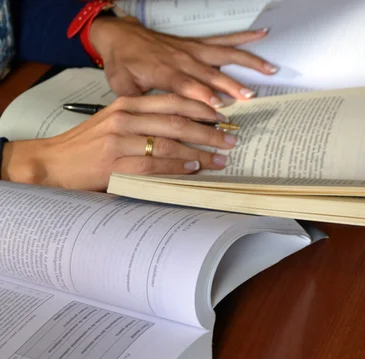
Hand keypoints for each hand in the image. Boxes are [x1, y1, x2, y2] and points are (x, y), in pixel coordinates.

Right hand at [1, 94, 237, 190]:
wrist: (51, 162)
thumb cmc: (86, 145)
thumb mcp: (114, 123)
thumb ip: (143, 121)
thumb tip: (182, 129)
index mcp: (127, 105)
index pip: (171, 101)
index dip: (200, 108)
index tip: (222, 115)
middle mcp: (125, 118)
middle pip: (176, 121)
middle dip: (208, 130)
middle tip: (230, 138)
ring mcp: (119, 141)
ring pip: (168, 142)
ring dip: (199, 151)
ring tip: (219, 157)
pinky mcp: (114, 164)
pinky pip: (154, 164)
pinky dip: (177, 166)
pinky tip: (194, 167)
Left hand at [89, 15, 275, 107]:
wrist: (121, 36)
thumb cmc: (124, 64)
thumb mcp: (123, 87)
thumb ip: (140, 105)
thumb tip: (153, 126)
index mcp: (163, 71)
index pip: (185, 85)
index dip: (201, 95)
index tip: (217, 107)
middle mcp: (182, 59)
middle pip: (210, 72)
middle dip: (230, 84)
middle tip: (248, 96)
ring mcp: (193, 50)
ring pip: (224, 55)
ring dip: (248, 63)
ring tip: (270, 70)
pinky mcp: (198, 45)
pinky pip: (224, 40)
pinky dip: (245, 38)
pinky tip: (262, 36)